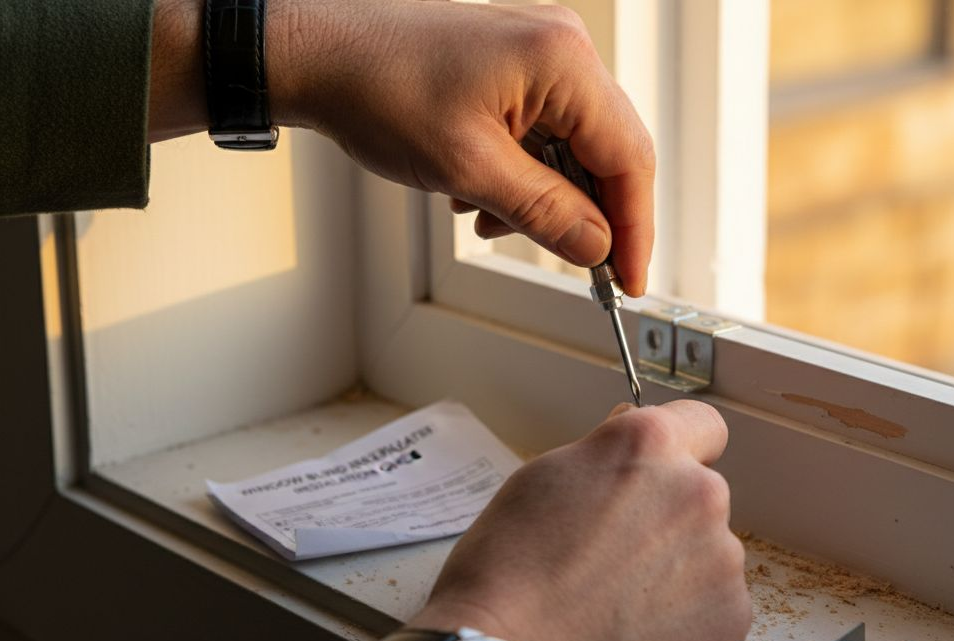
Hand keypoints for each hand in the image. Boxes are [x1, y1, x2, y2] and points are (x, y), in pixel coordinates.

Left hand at [149, 0, 654, 295]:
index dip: (633, 228)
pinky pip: (546, 133)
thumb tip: (597, 246)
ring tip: (492, 217)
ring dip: (546, 197)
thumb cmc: (378, 88)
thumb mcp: (468, 168)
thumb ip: (544, 213)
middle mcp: (562, 49)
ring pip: (576, 149)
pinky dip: (524, 174)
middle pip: (609, 152)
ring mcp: (541, 54)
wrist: (320, 54)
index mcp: (562, 62)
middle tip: (577, 265)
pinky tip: (481, 191)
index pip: (627, 158)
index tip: (627, 279)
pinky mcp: (517, 68)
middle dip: (587, 214)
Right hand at [390, 400, 750, 640]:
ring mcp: (722, 556)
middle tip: (612, 558)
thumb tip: (636, 459)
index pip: (703, 424)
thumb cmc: (507, 573)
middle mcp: (698, 492)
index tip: (660, 478)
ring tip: (616, 606)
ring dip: (677, 571)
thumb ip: (605, 459)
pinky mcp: (731, 615)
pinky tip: (636, 635)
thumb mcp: (541, 481)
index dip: (679, 451)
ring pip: (708, 553)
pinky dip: (686, 619)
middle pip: (700, 495)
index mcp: (648, 446)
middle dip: (667, 519)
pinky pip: (716, 605)